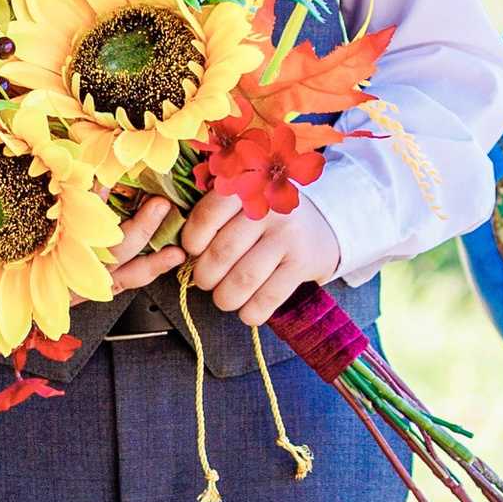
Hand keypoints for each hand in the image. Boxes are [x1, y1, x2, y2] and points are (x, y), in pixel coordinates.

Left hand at [170, 186, 341, 328]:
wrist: (322, 226)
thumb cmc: (269, 217)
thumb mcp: (245, 201)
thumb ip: (216, 214)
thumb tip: (180, 250)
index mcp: (247, 189)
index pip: (208, 215)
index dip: (192, 240)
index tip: (192, 251)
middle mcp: (269, 210)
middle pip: (223, 252)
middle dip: (205, 276)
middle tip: (205, 280)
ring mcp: (288, 237)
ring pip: (243, 278)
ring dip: (225, 297)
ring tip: (223, 298)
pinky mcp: (303, 264)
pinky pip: (270, 297)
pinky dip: (252, 312)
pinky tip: (247, 311)